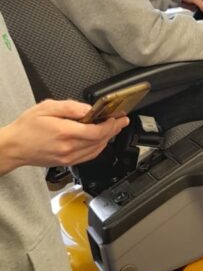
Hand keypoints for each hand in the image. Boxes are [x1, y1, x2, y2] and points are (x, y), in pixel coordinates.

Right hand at [0, 100, 129, 174]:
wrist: (13, 147)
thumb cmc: (26, 127)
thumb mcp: (47, 107)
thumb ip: (70, 107)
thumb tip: (88, 109)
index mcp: (64, 132)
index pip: (97, 131)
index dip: (112, 125)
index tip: (120, 118)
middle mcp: (68, 148)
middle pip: (100, 141)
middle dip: (114, 130)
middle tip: (121, 121)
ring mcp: (68, 158)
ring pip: (96, 150)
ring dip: (107, 139)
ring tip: (113, 128)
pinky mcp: (66, 162)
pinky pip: (88, 156)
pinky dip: (98, 147)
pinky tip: (100, 140)